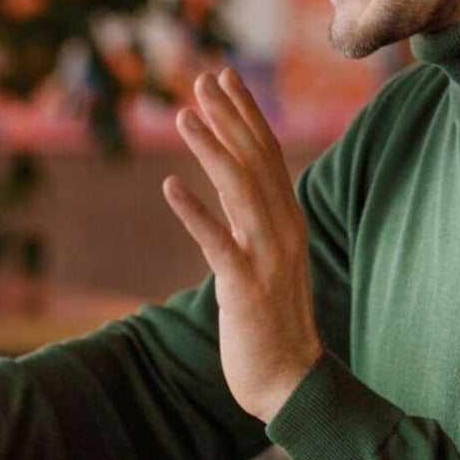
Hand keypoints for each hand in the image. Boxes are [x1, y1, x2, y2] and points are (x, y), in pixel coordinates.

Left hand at [161, 66, 322, 422]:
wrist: (290, 381)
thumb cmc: (272, 321)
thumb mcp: (264, 259)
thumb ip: (253, 219)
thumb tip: (235, 181)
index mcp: (287, 221)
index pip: (268, 155)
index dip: (245, 114)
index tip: (223, 78)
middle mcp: (283, 230)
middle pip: (256, 161)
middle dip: (229, 116)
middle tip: (202, 79)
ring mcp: (267, 258)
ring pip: (240, 191)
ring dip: (212, 149)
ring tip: (183, 115)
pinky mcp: (245, 288)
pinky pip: (218, 242)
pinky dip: (195, 212)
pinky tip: (169, 186)